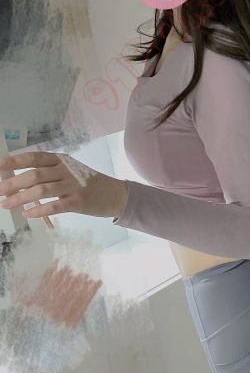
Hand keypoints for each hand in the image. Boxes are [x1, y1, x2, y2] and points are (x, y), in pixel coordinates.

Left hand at [0, 151, 128, 219]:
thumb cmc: (88, 183)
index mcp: (62, 160)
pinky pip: (55, 206)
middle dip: (13, 184)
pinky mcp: (79, 202)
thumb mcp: (69, 170)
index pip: (34, 158)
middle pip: (35, 175)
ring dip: (21, 198)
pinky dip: (39, 210)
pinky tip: (28, 214)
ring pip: (42, 190)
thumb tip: (18, 181)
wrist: (115, 194)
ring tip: (6, 204)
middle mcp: (66, 170)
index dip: (14, 161)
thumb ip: (48, 173)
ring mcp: (74, 186)